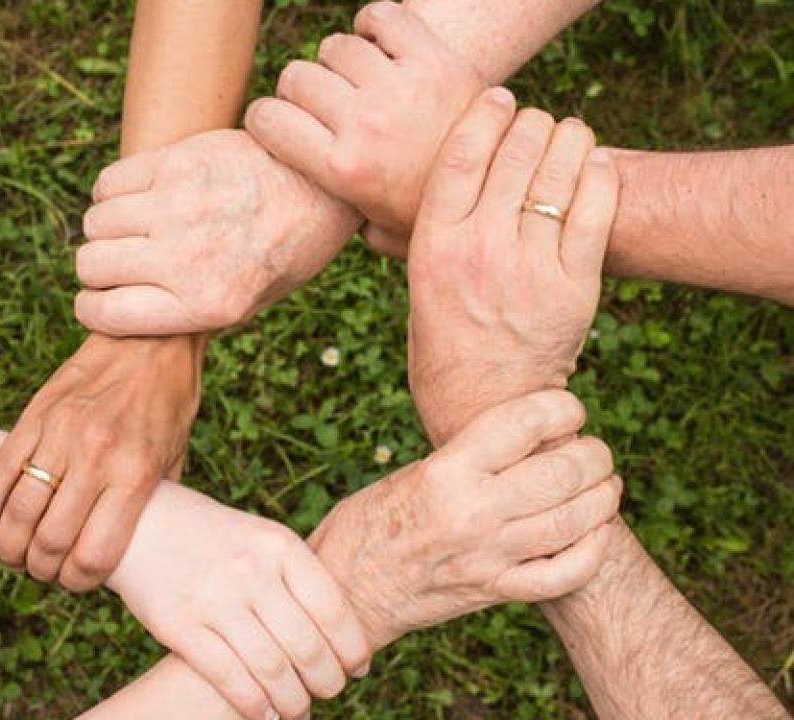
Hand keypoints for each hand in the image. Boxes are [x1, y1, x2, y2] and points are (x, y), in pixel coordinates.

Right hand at [0, 334, 203, 590]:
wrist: (152, 338)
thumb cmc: (170, 402)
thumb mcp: (176, 457)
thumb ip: (152, 502)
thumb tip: (134, 548)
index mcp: (135, 473)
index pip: (94, 554)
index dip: (80, 582)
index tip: (78, 582)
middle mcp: (96, 457)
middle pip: (49, 541)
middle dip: (43, 570)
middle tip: (46, 571)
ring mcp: (60, 434)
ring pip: (17, 513)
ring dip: (10, 548)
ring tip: (17, 556)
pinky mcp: (35, 416)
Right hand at [74, 129, 360, 335]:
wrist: (322, 187)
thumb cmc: (285, 252)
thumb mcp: (249, 304)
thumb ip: (188, 312)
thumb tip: (124, 313)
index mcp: (207, 304)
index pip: (105, 314)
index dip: (93, 309)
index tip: (100, 301)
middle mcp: (187, 258)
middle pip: (91, 265)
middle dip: (98, 270)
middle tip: (121, 264)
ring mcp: (179, 206)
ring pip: (95, 222)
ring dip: (106, 230)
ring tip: (135, 229)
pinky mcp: (177, 162)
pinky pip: (109, 183)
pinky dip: (111, 194)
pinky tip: (139, 199)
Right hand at [107, 482, 371, 719]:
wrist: (145, 523)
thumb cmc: (218, 538)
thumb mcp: (263, 539)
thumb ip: (298, 577)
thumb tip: (342, 633)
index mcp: (279, 546)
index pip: (333, 609)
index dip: (352, 647)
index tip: (358, 667)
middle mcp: (251, 571)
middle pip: (307, 646)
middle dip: (327, 681)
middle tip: (331, 692)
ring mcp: (215, 598)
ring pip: (272, 669)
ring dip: (293, 701)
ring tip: (299, 709)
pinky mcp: (180, 625)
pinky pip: (229, 677)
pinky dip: (253, 705)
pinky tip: (264, 714)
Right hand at [246, 1, 480, 256]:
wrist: (504, 187)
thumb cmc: (434, 214)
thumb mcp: (381, 233)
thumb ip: (342, 221)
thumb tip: (313, 216)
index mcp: (343, 170)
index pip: (268, 120)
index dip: (264, 119)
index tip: (277, 124)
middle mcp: (365, 124)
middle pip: (297, 77)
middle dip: (299, 91)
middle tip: (322, 106)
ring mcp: (399, 87)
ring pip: (335, 47)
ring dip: (338, 61)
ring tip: (356, 82)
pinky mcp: (433, 58)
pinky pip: (382, 16)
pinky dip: (373, 25)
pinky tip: (379, 47)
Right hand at [308, 390, 620, 650]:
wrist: (346, 590)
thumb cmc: (370, 521)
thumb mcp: (414, 473)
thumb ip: (470, 457)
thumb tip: (532, 437)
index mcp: (445, 472)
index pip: (524, 423)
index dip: (562, 407)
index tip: (569, 409)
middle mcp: (471, 512)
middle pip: (562, 471)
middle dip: (594, 455)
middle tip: (594, 451)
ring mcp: (488, 557)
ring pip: (574, 521)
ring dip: (603, 497)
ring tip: (604, 484)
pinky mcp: (494, 592)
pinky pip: (563, 575)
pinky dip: (592, 552)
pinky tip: (595, 533)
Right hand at [407, 90, 619, 445]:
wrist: (485, 409)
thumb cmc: (443, 348)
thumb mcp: (416, 289)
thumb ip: (422, 238)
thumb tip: (423, 188)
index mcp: (433, 248)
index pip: (461, 154)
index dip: (485, 114)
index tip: (499, 97)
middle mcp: (480, 251)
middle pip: (515, 152)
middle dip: (531, 123)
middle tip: (537, 123)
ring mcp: (530, 268)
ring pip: (559, 172)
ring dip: (569, 139)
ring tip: (569, 137)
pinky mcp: (574, 288)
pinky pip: (596, 209)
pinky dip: (599, 175)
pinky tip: (595, 165)